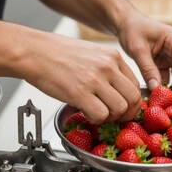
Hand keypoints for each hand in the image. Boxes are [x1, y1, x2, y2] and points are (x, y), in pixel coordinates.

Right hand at [23, 32, 141, 123]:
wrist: (35, 51)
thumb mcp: (93, 54)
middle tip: (116, 118)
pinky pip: (101, 115)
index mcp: (113, 57)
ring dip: (112, 118)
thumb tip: (119, 90)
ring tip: (100, 114)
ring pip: (121, 109)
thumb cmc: (60, 54)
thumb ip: (109, 70)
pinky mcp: (80, 92)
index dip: (132, 102)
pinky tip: (87, 113)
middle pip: (134, 98)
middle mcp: (108, 67)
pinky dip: (96, 120)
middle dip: (128, 113)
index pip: (136, 85)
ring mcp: (95, 79)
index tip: (125, 108)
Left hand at [117, 10, 171, 95]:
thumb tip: (156, 89)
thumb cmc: (132, 30)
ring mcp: (171, 55)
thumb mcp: (138, 49)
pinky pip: (169, 75)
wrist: (125, 23)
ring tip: (164, 97)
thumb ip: (147, 69)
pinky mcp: (164, 62)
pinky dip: (165, 84)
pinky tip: (158, 92)